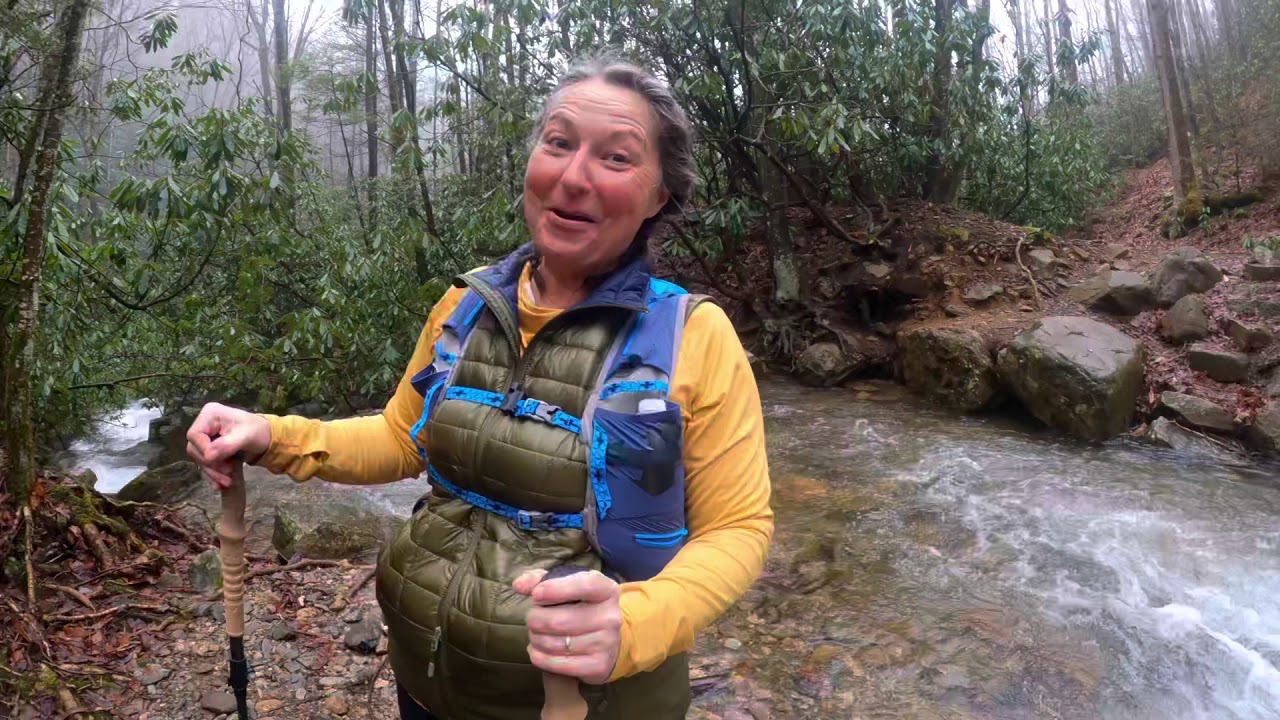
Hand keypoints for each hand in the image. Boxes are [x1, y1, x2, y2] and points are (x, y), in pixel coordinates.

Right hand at [186, 402, 270, 488]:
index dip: (204, 450)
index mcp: (210, 415)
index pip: (194, 435)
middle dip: (211, 465)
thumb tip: (208, 456)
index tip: (222, 460)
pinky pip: (205, 464)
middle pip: (195, 449)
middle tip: (228, 473)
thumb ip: (226, 445)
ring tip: (228, 482)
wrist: (266, 438)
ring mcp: (205, 438)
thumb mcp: (245, 436)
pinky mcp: (209, 450)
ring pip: (200, 459)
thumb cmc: (257, 431)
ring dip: (212, 473)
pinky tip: (220, 485)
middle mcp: (204, 425)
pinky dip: (212, 475)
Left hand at [514, 568, 621, 684]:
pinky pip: (558, 664)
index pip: (584, 585)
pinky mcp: (599, 666)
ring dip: (535, 639)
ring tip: (536, 635)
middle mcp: (610, 617)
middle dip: (535, 619)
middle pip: (558, 620)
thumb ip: (540, 579)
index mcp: (606, 590)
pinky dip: (540, 658)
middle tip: (533, 619)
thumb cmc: (580, 607)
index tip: (536, 595)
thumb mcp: (567, 585)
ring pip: (554, 644)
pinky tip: (537, 651)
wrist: (608, 640)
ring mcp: (606, 643)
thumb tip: (519, 585)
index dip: (556, 589)